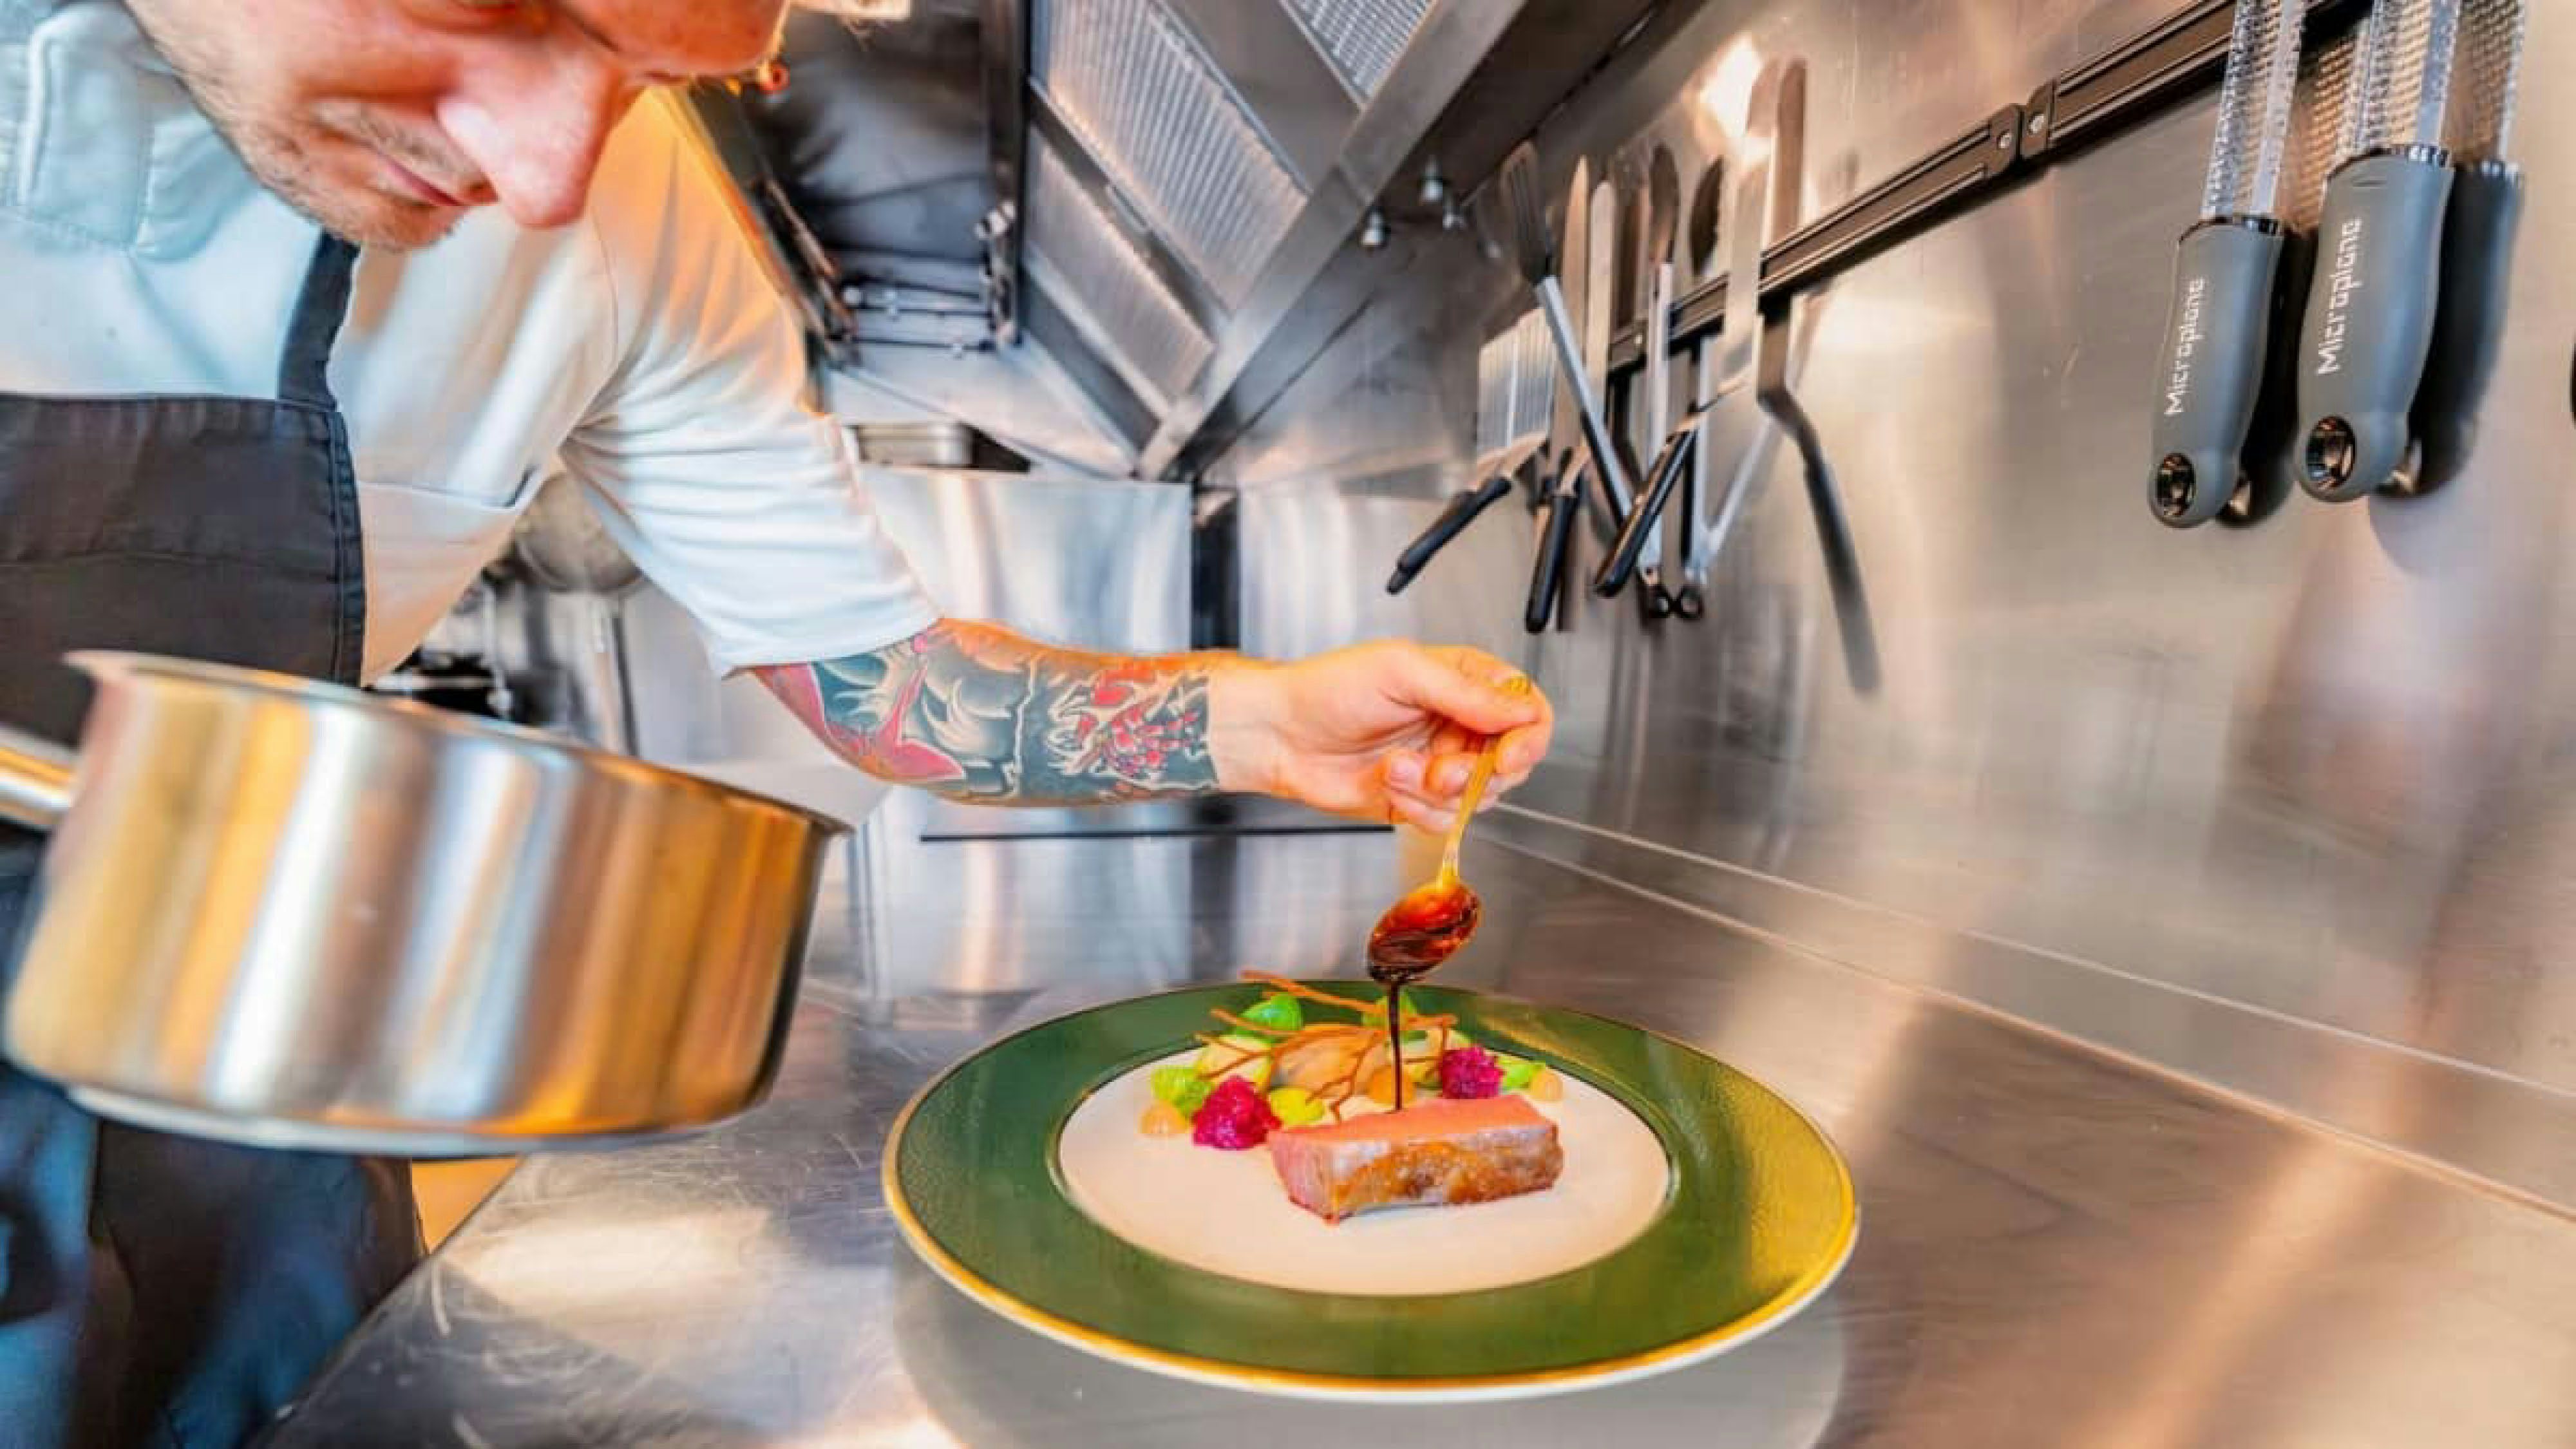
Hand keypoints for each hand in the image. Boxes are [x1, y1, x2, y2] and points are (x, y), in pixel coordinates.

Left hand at [1211, 641, 1553, 831]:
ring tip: (1397, 766)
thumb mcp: (1402, 670)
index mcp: (1466, 683)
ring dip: (1438, 791)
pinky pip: (1446, 820)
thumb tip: (1520, 712)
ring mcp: (1441, 765)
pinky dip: (1418, 807)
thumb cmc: (1329, 688)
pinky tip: (1387, 781)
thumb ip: (1466, 692)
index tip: (1505, 756)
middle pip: (1513, 764)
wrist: (1280, 733)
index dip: (1528, 739)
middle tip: (1441, 769)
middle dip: (1476, 774)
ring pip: (1480, 799)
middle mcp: (1460, 725)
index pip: (1529, 712)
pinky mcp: (1418, 799)